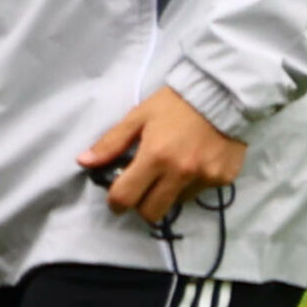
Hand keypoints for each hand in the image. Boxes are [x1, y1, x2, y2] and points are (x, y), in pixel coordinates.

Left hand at [78, 87, 245, 225]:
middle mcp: (180, 173)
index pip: (127, 197)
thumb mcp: (138, 117)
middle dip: (141, 205)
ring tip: (171, 169)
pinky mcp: (223, 180)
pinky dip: (191, 184)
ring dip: (168, 193)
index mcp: (155, 156)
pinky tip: (193, 162)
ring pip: (177, 203)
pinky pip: (199, 192)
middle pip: (152, 213)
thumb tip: (84, 161)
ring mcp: (204, 179)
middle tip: (142, 189)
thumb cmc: (174, 104)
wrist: (222, 94)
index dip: (116, 203)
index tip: (116, 199)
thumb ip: (111, 142)